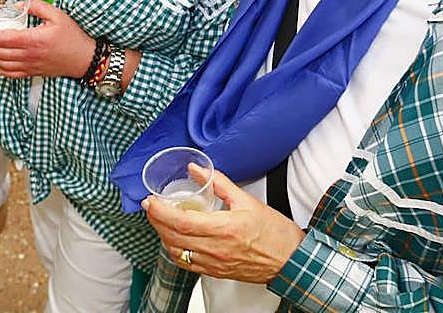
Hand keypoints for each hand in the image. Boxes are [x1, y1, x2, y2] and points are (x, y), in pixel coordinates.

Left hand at [0, 0, 95, 78]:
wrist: (84, 59)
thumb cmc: (72, 38)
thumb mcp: (57, 15)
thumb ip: (36, 6)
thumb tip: (18, 6)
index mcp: (33, 41)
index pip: (1, 37)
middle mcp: (28, 56)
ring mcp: (28, 66)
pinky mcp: (30, 72)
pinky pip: (7, 73)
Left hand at [143, 165, 306, 283]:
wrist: (292, 262)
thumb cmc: (276, 234)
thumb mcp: (247, 201)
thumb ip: (219, 183)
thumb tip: (197, 169)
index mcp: (225, 229)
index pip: (183, 221)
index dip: (161, 212)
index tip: (151, 201)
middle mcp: (217, 249)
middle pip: (174, 237)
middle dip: (156, 221)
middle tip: (150, 207)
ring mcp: (216, 264)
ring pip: (177, 252)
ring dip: (163, 236)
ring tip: (159, 221)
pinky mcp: (217, 272)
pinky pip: (187, 264)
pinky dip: (175, 251)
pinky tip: (174, 240)